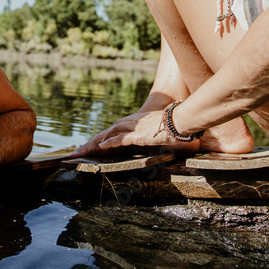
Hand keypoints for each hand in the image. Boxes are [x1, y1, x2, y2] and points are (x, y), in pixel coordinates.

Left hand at [70, 110, 198, 157]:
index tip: (103, 138)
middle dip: (100, 137)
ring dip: (99, 140)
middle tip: (88, 146)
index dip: (112, 132)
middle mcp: (135, 122)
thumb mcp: (168, 128)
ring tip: (89, 148)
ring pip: (112, 132)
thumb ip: (165, 132)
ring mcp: (135, 128)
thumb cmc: (178, 124)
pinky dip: (109, 143)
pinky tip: (101, 147)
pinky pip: (119, 139)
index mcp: (142, 120)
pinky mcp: (137, 135)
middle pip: (113, 127)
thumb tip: (175, 137)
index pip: (122, 125)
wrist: (180, 120)